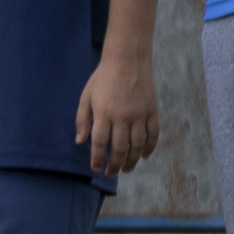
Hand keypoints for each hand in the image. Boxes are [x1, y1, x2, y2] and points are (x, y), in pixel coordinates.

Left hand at [78, 55, 160, 175]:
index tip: (96, 169)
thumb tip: (80, 142)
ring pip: (137, 145)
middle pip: (120, 148)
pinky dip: (149, 148)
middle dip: (115, 165)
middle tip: (111, 173)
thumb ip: (82, 119)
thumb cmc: (103, 78)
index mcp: (104, 113)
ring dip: (132, 161)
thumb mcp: (86, 96)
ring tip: (127, 169)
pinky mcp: (152, 111)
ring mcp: (139, 114)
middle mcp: (122, 116)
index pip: (100, 143)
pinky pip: (153, 134)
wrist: (127, 60)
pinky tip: (143, 156)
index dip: (97, 159)